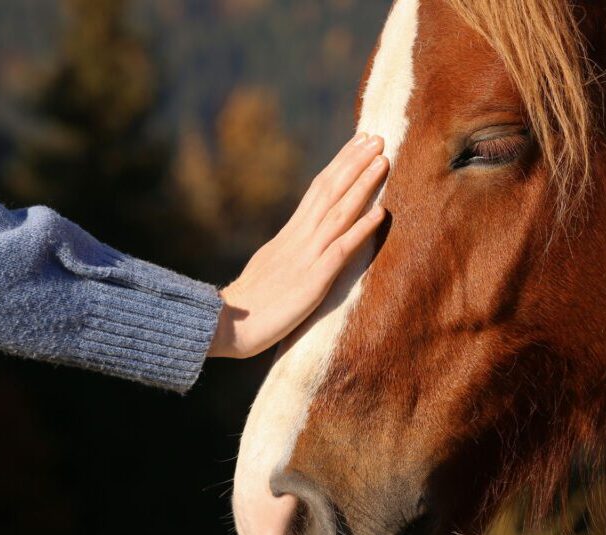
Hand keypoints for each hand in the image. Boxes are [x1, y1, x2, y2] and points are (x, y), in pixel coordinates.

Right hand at [208, 133, 388, 358]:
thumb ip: (289, 250)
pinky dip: (361, 229)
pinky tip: (380, 213)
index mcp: (289, 234)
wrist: (223, 325)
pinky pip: (341, 250)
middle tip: (377, 137)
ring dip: (362, 185)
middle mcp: (298, 238)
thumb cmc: (247, 305)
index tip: (359, 142)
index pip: (318, 189)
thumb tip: (302, 239)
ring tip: (383, 161)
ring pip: (338, 212)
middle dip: (354, 162)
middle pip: (329, 190)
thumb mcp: (271, 266)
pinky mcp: (312, 281)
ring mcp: (306, 257)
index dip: (340, 164)